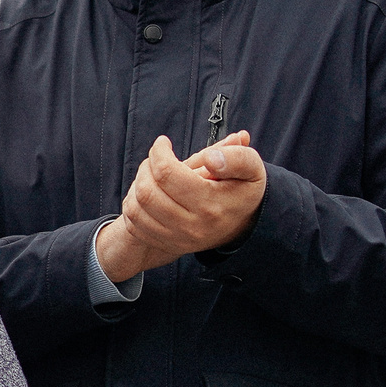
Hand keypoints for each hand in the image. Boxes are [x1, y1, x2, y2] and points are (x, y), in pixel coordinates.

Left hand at [112, 131, 266, 269]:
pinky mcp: (165, 244)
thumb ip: (237, 158)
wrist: (241, 224)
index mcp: (211, 205)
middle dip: (146, 167)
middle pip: (147, 192)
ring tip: (151, 174)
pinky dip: (133, 204)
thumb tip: (211, 159)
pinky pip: (134, 224)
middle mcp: (192, 227)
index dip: (159, 152)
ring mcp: (177, 239)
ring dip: (137, 184)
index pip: (167, 174)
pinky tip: (149, 193)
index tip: (163, 143)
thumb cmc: (241, 189)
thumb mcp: (252, 169)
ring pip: (136, 209)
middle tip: (156, 158)